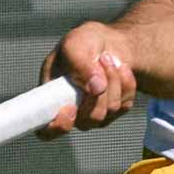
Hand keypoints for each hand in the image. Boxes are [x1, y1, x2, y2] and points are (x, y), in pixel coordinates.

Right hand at [36, 22, 138, 140]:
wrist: (105, 43)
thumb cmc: (82, 44)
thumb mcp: (74, 44)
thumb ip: (80, 65)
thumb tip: (96, 88)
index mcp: (51, 99)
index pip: (47, 130)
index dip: (58, 126)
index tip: (70, 108)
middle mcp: (72, 113)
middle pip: (89, 118)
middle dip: (100, 87)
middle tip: (101, 59)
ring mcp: (95, 114)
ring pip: (110, 109)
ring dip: (114, 79)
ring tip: (107, 59)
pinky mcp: (115, 111)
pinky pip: (126, 104)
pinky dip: (127, 82)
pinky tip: (120, 68)